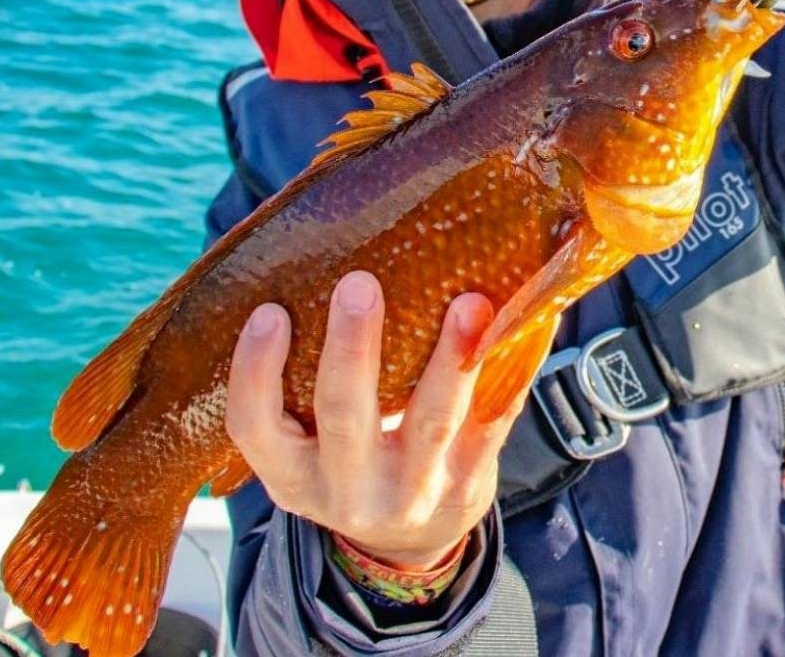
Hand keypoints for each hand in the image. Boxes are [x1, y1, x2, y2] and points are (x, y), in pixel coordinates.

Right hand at [225, 271, 531, 569]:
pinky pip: (495, 418)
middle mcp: (346, 488)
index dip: (256, 371)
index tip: (270, 311)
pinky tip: (529, 320)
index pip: (255, 426)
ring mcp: (412, 489)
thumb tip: (319, 247)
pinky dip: (514, 367)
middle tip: (358, 284)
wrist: (410, 538)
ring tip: (470, 304)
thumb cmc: (351, 456)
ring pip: (432, 421)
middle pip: (344, 416)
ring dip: (451, 358)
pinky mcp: (469, 481)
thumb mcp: (308, 440)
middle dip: (352, 349)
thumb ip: (304, 372)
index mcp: (292, 472)